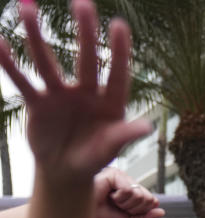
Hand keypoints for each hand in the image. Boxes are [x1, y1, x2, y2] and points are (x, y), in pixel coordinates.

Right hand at [0, 0, 149, 188]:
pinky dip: (10, 64)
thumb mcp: (110, 149)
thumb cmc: (94, 157)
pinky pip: (22, 81)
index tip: (119, 25)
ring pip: (47, 63)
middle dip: (85, 33)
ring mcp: (60, 95)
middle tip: (82, 3)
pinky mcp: (38, 104)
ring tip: (27, 8)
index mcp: (110, 103)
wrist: (66, 171)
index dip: (119, 51)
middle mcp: (86, 93)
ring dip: (37, 37)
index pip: (117, 74)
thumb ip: (124, 135)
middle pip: (86, 59)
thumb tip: (147, 127)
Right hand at [92, 168, 164, 217]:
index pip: (152, 201)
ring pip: (140, 195)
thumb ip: (145, 217)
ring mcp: (123, 176)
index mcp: (132, 191)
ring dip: (125, 204)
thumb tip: (162, 212)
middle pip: (149, 199)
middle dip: (134, 208)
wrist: (79, 211)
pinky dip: (119, 198)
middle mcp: (129, 182)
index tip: (123, 211)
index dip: (140, 211)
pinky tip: (109, 194)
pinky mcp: (115, 173)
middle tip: (118, 206)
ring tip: (112, 200)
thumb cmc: (99, 214)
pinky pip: (129, 190)